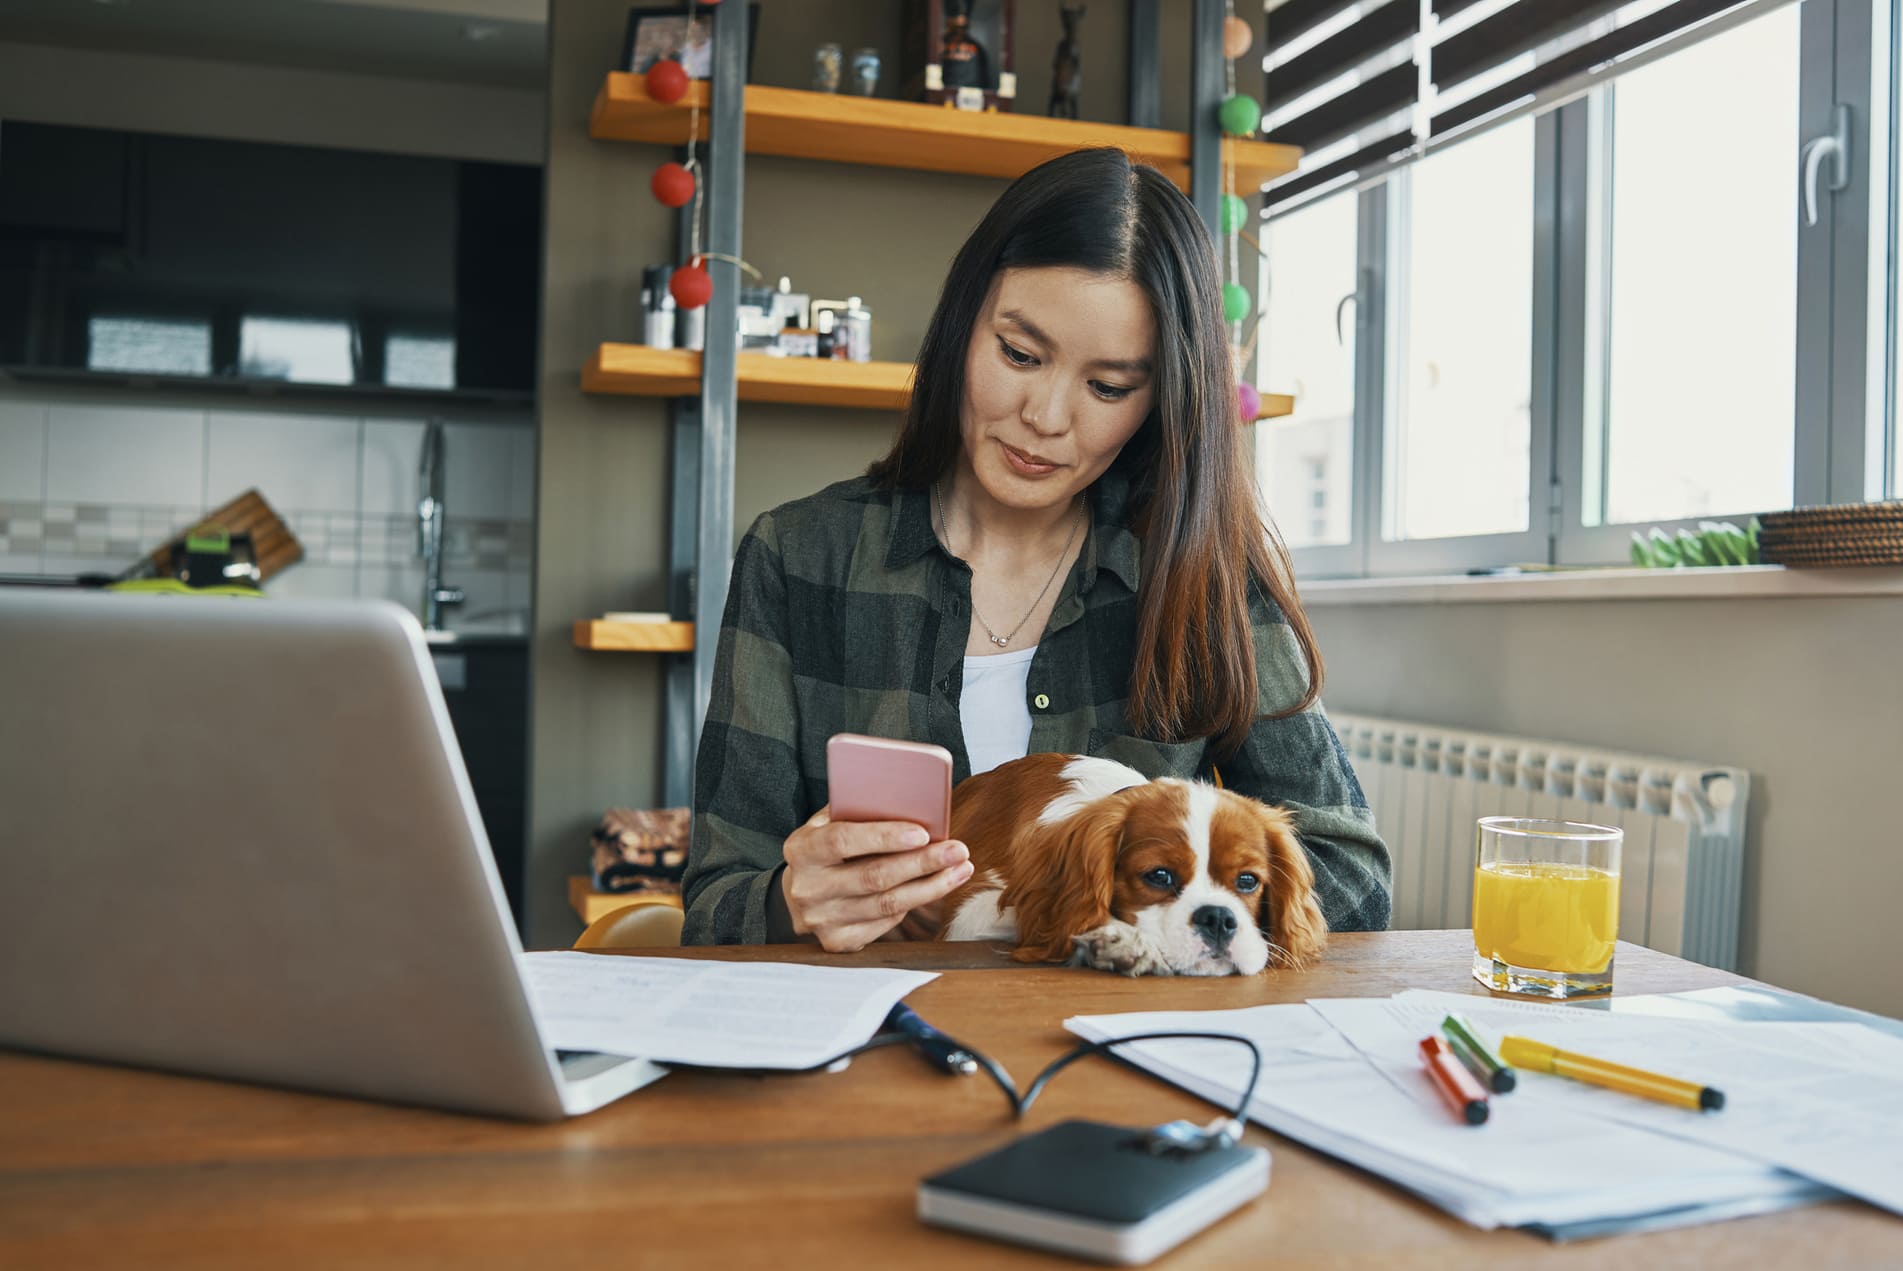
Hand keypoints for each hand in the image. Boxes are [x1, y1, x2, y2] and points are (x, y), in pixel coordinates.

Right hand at [781, 806, 972, 952]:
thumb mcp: (828, 823)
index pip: (843, 841)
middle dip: (922, 863)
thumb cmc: (825, 848)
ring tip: (960, 869)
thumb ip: (856, 812)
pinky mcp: (838, 941)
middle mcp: (808, 888)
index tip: (922, 833)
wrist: (798, 894)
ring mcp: (822, 919)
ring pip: (887, 904)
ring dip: (931, 887)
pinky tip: (935, 887)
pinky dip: (914, 904)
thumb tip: (908, 800)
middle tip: (958, 850)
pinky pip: (886, 923)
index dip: (884, 837)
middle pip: (873, 877)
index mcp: (801, 850)